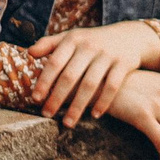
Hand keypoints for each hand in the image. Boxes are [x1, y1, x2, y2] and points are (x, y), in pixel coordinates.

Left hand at [26, 22, 159, 124]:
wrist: (129, 36)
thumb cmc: (92, 41)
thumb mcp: (72, 37)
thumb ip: (50, 44)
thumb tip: (29, 53)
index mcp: (73, 39)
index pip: (55, 62)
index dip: (44, 81)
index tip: (35, 99)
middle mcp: (90, 46)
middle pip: (70, 76)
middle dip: (57, 98)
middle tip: (46, 115)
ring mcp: (107, 55)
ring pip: (90, 84)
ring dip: (78, 106)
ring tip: (68, 123)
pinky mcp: (124, 64)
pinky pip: (112, 86)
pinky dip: (103, 102)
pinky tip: (95, 115)